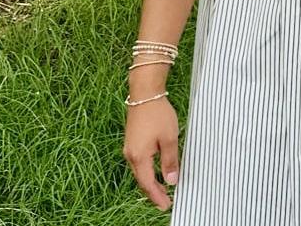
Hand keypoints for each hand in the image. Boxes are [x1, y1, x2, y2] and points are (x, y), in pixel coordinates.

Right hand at [124, 96, 180, 210]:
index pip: (148, 183)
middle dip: (153, 192)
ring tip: (162, 190)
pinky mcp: (131, 141)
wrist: (144, 94)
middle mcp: (131, 155)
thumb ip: (170, 161)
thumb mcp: (169, 138)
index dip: (157, 196)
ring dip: (150, 182)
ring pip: (140, 171)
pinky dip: (147, 171)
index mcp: (139, 156)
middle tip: (165, 202)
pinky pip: (138, 162)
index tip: (166, 205)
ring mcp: (129, 148)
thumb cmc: (157, 113)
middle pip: (142, 180)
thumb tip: (171, 181)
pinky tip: (154, 172)